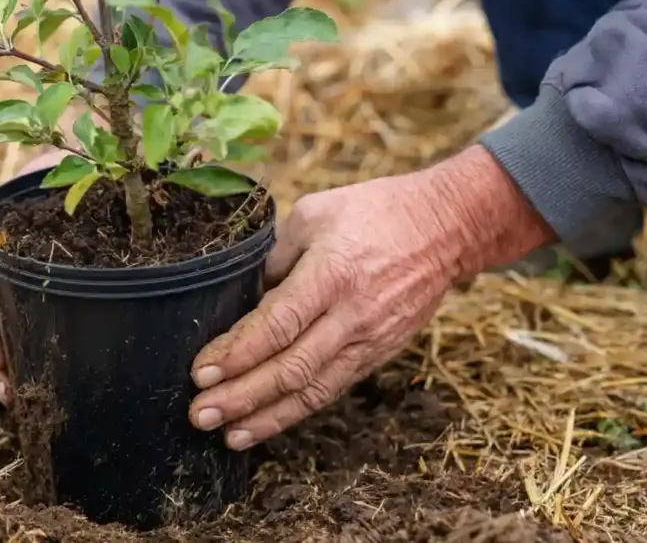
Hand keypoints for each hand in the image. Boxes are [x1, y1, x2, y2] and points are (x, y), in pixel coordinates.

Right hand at [0, 149, 68, 405]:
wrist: (67, 152)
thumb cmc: (66, 161)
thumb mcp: (64, 169)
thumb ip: (72, 187)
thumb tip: (116, 210)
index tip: (0, 355)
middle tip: (7, 393)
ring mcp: (0, 273)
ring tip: (13, 398)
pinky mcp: (20, 286)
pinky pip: (4, 322)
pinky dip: (11, 353)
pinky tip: (26, 379)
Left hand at [187, 146, 552, 450]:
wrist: (446, 227)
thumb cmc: (373, 212)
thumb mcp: (315, 215)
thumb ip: (276, 257)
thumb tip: (245, 297)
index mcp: (332, 273)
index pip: (277, 324)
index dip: (237, 353)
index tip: (200, 372)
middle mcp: (352, 314)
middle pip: (291, 367)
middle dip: (241, 395)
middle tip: (200, 414)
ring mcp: (369, 340)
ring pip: (311, 390)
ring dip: (264, 416)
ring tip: (226, 434)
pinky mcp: (378, 355)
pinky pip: (330, 390)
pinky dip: (295, 412)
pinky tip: (263, 424)